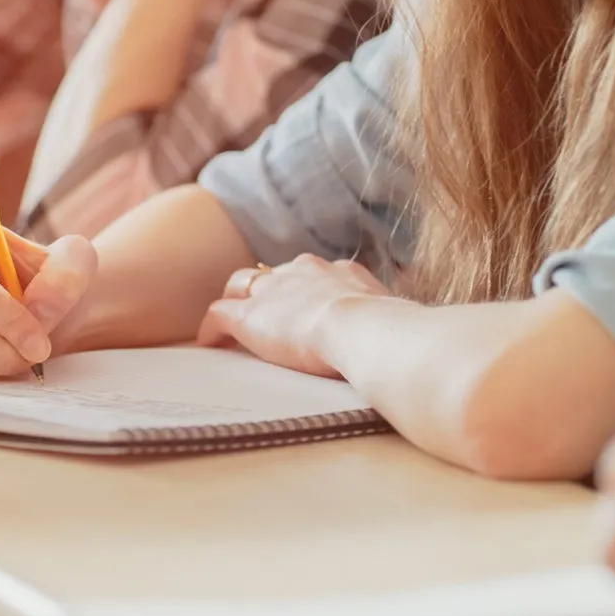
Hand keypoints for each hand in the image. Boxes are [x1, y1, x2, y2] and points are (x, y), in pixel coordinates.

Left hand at [196, 254, 390, 377]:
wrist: (363, 328)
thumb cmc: (388, 332)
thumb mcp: (393, 318)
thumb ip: (390, 321)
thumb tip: (405, 333)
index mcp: (340, 273)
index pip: (313, 275)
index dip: (303, 290)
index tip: (304, 305)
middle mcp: (304, 272)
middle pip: (274, 273)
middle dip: (266, 289)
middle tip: (261, 308)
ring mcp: (274, 291)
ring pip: (242, 285)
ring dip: (237, 302)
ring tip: (228, 323)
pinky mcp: (249, 316)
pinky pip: (219, 314)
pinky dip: (212, 328)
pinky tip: (209, 343)